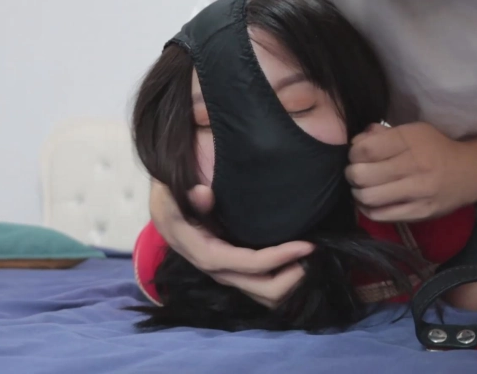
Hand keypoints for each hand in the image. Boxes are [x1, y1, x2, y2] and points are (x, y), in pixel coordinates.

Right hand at [149, 181, 314, 307]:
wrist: (164, 193)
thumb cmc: (171, 187)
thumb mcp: (170, 184)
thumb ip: (186, 191)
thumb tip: (204, 194)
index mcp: (194, 246)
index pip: (238, 263)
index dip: (273, 260)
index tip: (304, 247)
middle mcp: (208, 263)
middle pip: (253, 288)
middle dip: (287, 280)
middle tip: (312, 256)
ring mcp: (220, 268)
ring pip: (257, 292)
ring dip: (285, 284)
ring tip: (306, 262)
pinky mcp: (229, 265)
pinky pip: (256, 282)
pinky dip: (277, 278)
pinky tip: (294, 262)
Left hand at [345, 122, 476, 221]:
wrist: (473, 172)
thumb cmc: (436, 149)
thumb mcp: (413, 132)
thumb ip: (383, 135)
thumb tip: (355, 142)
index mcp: (410, 140)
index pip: (365, 149)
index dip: (353, 154)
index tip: (357, 156)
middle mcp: (415, 165)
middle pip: (361, 174)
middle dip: (351, 173)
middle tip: (355, 173)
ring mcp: (419, 192)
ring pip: (368, 197)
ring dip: (357, 192)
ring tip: (362, 188)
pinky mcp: (421, 213)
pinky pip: (380, 215)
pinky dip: (368, 209)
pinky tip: (371, 201)